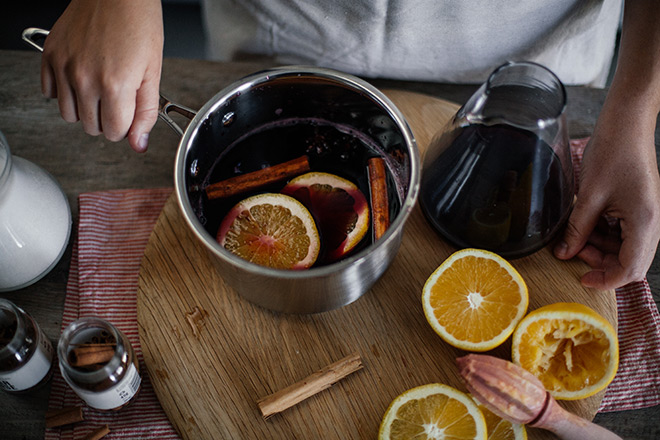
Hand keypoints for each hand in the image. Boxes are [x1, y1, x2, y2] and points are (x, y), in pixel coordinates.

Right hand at [41, 0, 163, 151]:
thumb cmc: (139, 24)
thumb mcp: (154, 71)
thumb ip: (146, 112)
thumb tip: (139, 143)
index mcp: (115, 84)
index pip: (115, 133)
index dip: (126, 127)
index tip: (129, 114)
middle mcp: (85, 78)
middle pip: (92, 128)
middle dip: (107, 120)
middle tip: (117, 99)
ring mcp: (64, 67)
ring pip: (69, 116)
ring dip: (85, 109)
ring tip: (99, 89)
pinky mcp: (51, 56)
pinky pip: (49, 93)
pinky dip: (64, 92)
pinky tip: (80, 78)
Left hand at [554, 121, 659, 289]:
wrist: (626, 124)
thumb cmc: (612, 153)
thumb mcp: (588, 197)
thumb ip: (576, 229)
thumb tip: (564, 254)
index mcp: (645, 222)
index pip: (631, 268)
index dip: (606, 279)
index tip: (582, 279)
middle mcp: (652, 222)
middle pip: (630, 260)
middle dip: (600, 261)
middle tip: (573, 250)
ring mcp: (647, 214)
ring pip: (625, 246)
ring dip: (600, 246)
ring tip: (575, 235)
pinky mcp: (639, 207)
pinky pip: (623, 231)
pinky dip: (604, 233)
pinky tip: (585, 224)